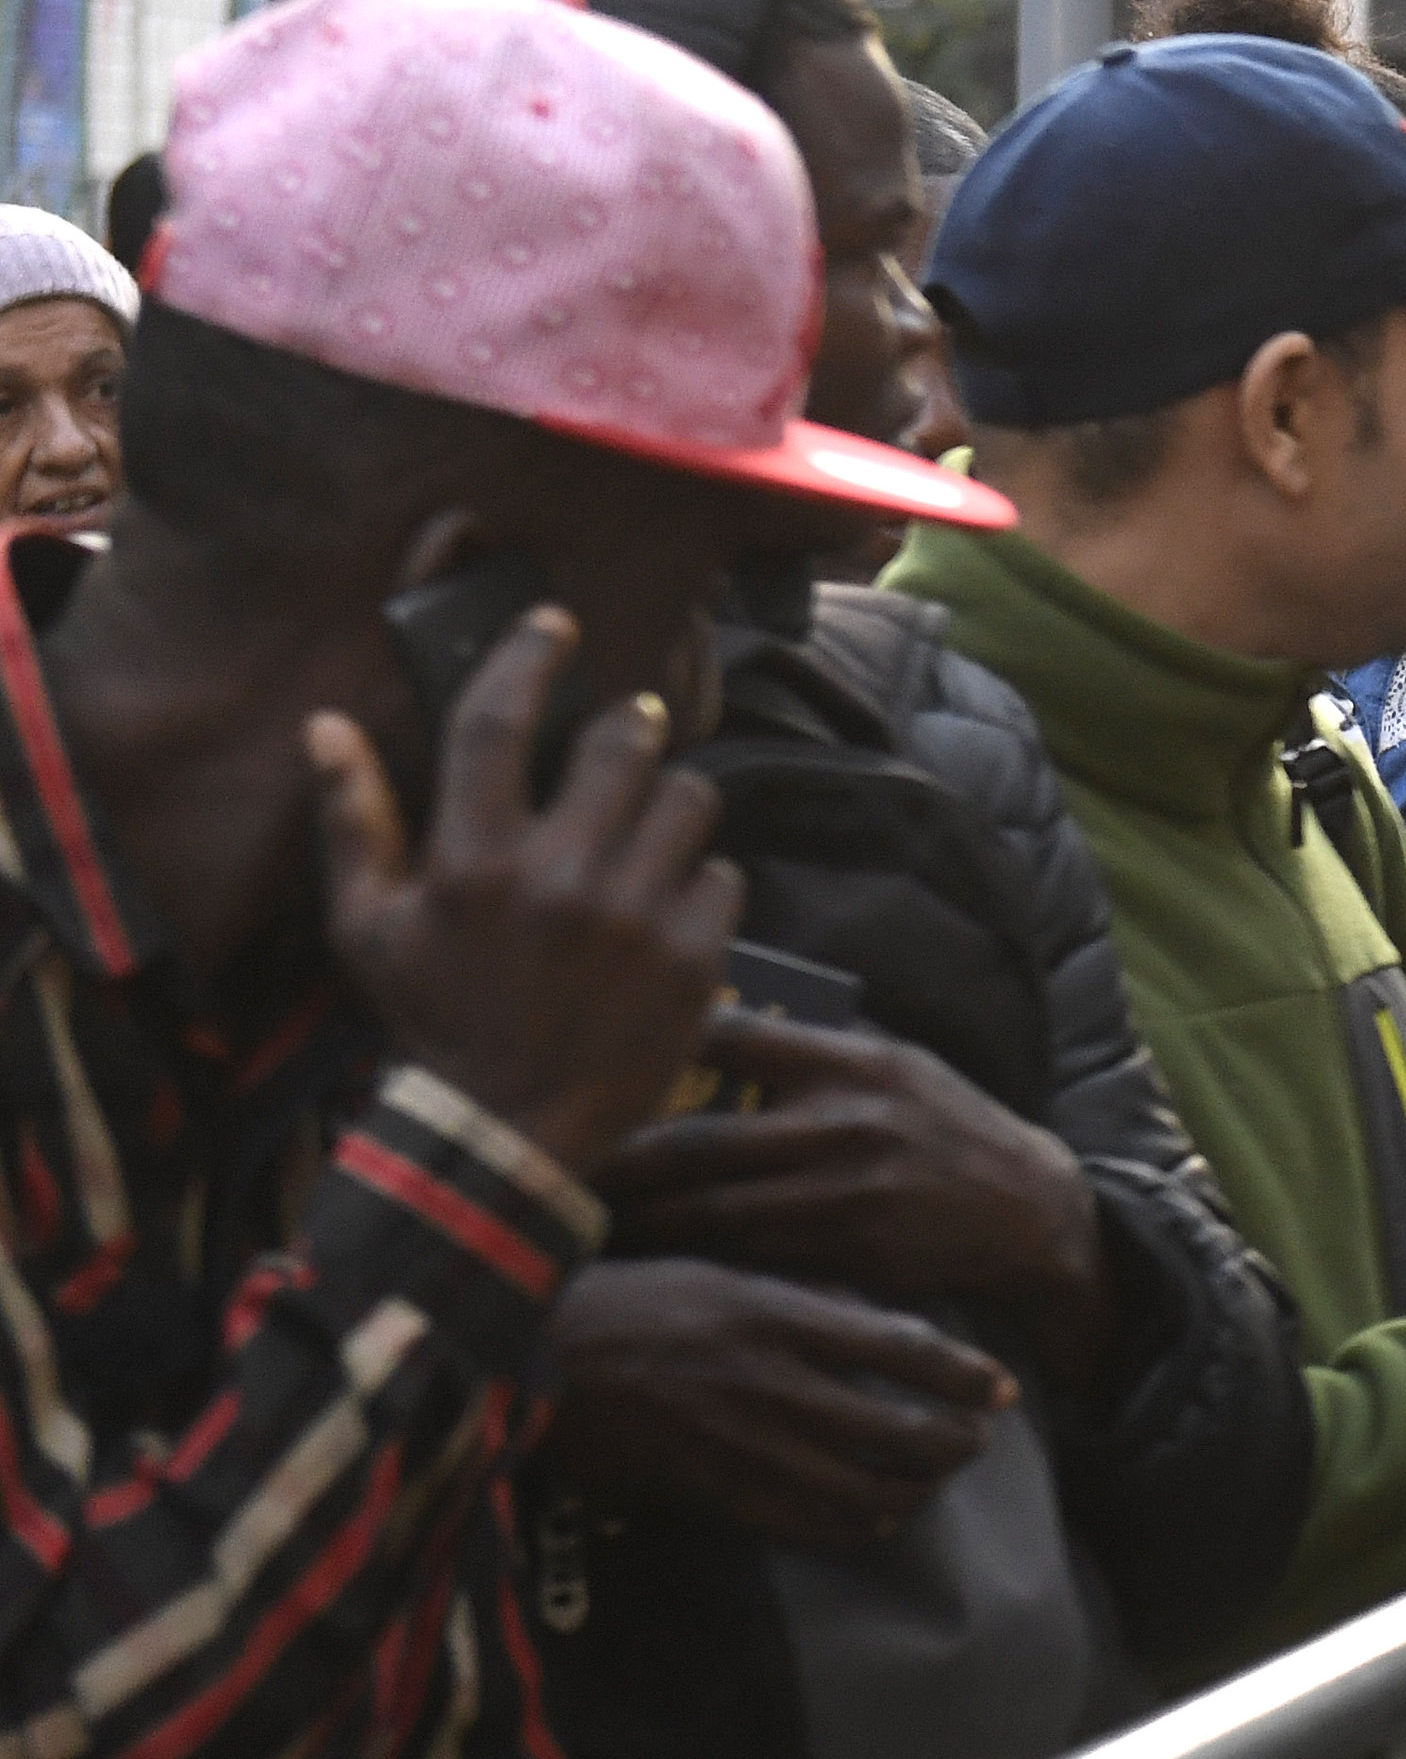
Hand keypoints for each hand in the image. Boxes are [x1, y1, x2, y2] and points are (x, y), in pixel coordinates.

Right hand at [313, 610, 737, 1176]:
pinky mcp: (696, 958)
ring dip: (673, 802)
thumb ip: (353, 821)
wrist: (509, 1133)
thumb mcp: (369, 929)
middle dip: (631, 727)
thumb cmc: (434, 1022)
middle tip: (628, 734)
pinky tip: (669, 909)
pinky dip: (702, 883)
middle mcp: (559, 876)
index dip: (531, 655)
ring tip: (650, 828)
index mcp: (473, 859)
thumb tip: (327, 725)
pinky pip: (724, 876)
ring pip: (690, 800)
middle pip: (625, 744)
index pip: (501, 720)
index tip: (555, 625)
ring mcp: (636, 917)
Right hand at [543, 1257, 1017, 1551]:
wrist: (530, 1358)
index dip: (964, 1375)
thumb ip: (801, 1295)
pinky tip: (875, 1515)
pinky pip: (804, 1524)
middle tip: (979, 1439)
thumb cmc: (626, 1297)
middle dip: (955, 1442)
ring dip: (915, 1490)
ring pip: (862, 1489)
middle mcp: (770, 1382)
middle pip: (898, 1432)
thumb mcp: (721, 1269)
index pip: (900, 1348)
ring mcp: (741, 1445)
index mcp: (775, 1314)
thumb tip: (877, 1318)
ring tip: (935, 1478)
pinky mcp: (711, 1491)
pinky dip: (854, 1524)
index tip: (1003, 1386)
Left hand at [598, 1010, 1105, 1371]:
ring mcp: (848, 1194)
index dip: (652, 1043)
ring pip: (711, 1210)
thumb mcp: (891, 1063)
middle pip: (696, 1140)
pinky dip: (691, 1258)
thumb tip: (700, 1019)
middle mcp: (846, 1123)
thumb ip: (806, 1049)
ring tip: (576, 1215)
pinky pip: (750, 1257)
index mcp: (851, 1061)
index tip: (586, 1055)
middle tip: (550, 1158)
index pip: (732, 1036)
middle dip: (615, 1158)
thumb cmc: (942, 1125)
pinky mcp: (850, 1253)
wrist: (1024, 1207)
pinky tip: (647, 1257)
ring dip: (638, 1220)